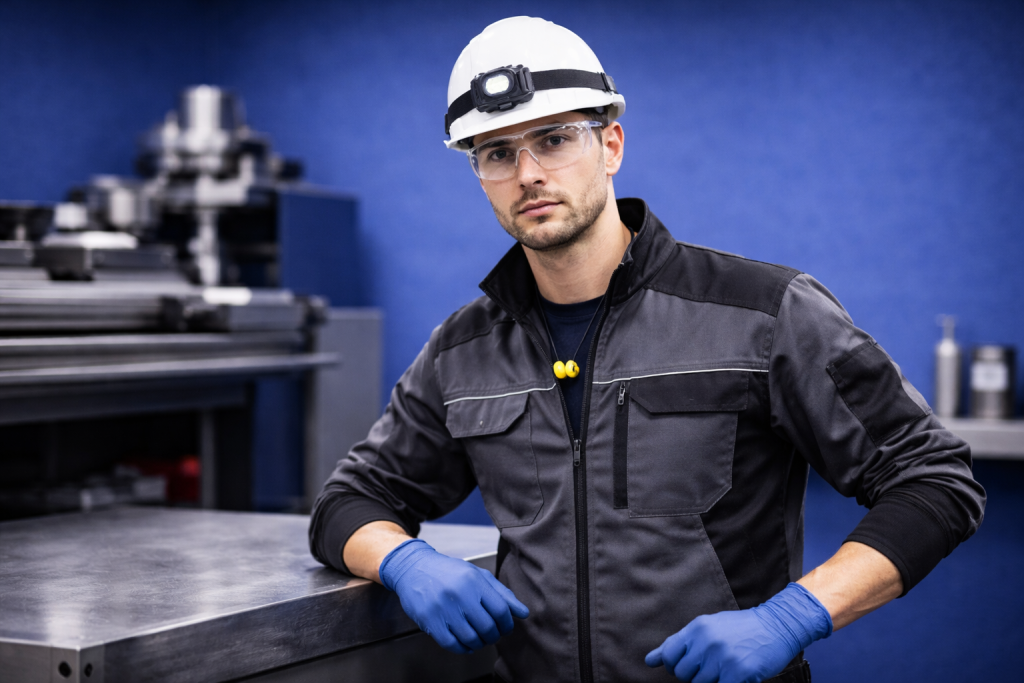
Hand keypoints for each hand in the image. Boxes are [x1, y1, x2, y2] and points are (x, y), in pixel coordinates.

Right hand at [378, 538, 529, 653]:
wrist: (414, 568)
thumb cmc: (449, 572)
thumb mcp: (478, 575)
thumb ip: (502, 594)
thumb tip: (523, 613)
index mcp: (475, 581)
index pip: (501, 611)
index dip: (507, 624)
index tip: (505, 628)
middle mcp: (460, 594)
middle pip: (488, 627)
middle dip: (494, 636)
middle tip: (492, 635)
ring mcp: (444, 608)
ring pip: (471, 638)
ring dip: (479, 644)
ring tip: (479, 639)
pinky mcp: (430, 621)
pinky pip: (452, 644)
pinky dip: (462, 648)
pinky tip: (464, 643)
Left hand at [645, 583, 831, 682]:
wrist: (777, 626)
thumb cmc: (740, 629)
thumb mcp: (707, 628)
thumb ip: (677, 644)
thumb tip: (649, 661)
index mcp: (697, 628)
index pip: (669, 655)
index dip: (674, 665)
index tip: (687, 665)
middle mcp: (707, 642)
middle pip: (683, 674)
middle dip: (693, 675)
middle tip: (711, 667)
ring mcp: (722, 659)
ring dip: (711, 681)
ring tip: (725, 668)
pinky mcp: (737, 674)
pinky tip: (733, 676)